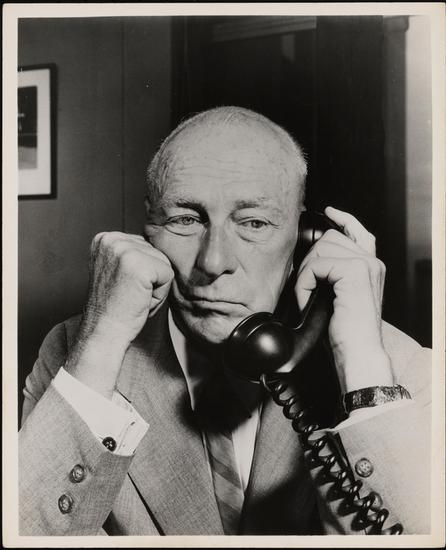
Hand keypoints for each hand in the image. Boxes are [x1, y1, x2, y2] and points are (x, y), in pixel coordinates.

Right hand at [65, 232, 173, 398]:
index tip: (121, 287)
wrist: (103, 333)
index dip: (141, 271)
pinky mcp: (140, 265)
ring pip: (164, 263)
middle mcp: (111, 239)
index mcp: (104, 238)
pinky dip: (160, 294)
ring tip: (133, 298)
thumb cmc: (114, 308)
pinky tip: (140, 301)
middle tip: (128, 295)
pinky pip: (168, 275)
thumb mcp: (117, 270)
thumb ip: (132, 254)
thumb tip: (159, 242)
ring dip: (155, 286)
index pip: (144, 246)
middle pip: (156, 252)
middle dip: (150, 278)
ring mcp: (124, 250)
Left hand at [295, 206, 393, 393]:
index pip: (357, 232)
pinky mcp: (355, 271)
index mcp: (370, 266)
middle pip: (330, 238)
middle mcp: (372, 262)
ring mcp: (366, 264)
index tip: (328, 211)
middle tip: (305, 288)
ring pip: (320, 250)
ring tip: (307, 298)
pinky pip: (317, 265)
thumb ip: (332, 275)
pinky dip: (304, 283)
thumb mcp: (337, 297)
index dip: (342, 219)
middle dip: (309, 260)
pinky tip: (307, 301)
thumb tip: (310, 259)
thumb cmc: (344, 332)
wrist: (357, 353)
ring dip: (305, 274)